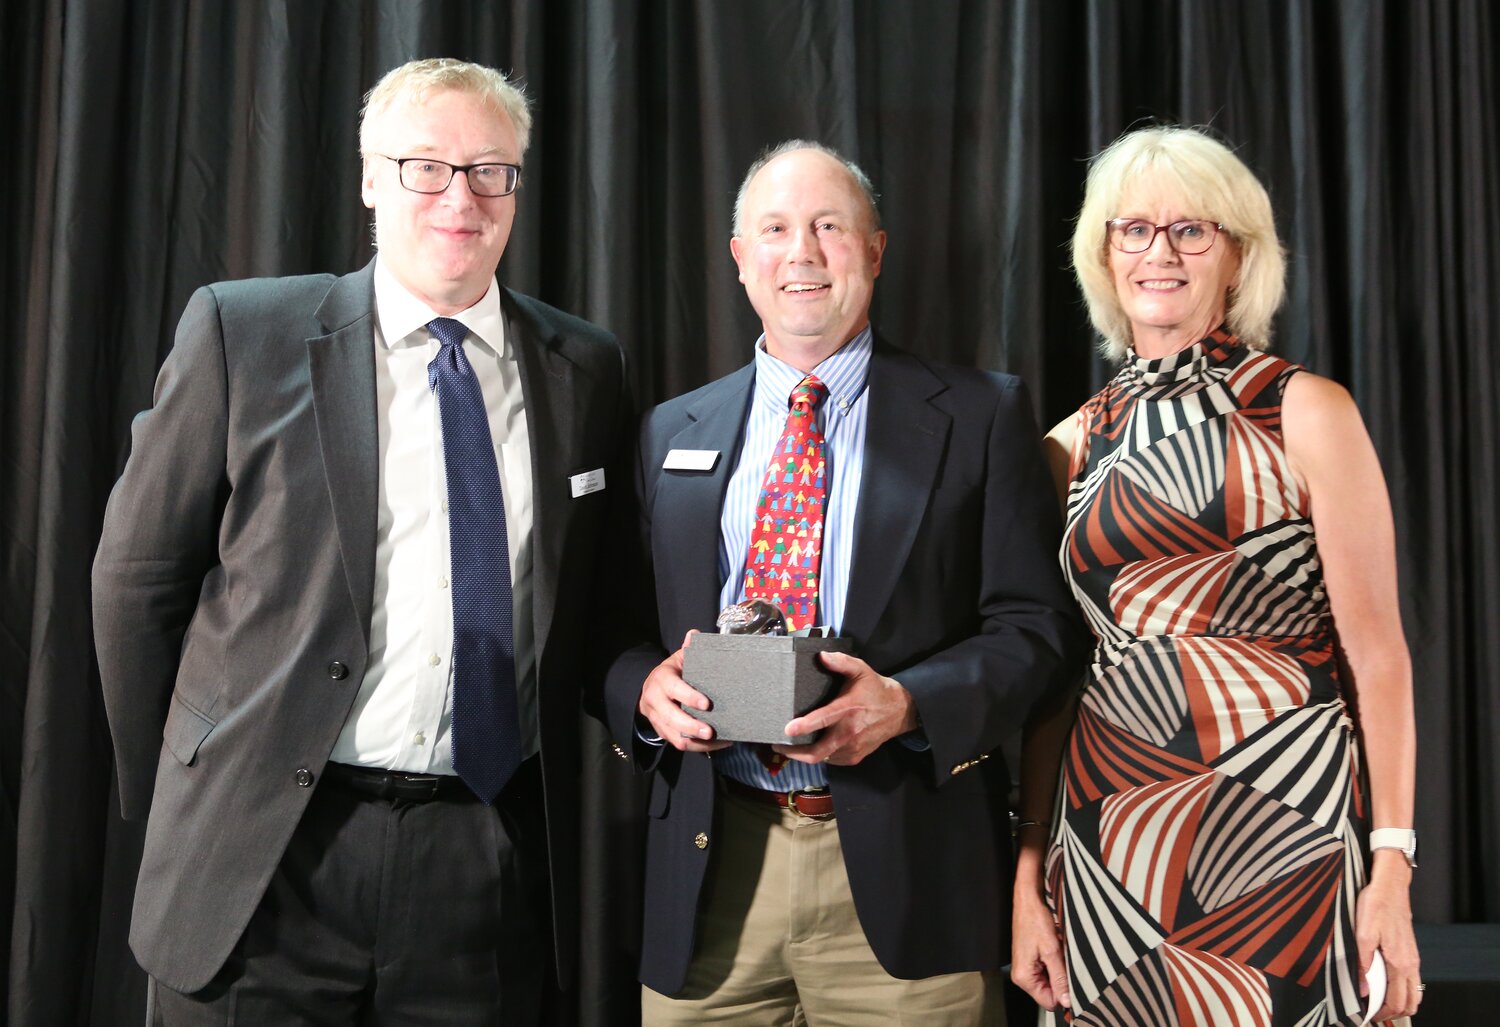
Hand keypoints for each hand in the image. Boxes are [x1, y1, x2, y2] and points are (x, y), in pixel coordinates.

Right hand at [637, 631, 730, 752]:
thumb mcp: (676, 659)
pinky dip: (699, 747)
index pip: (674, 690)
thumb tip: (694, 634)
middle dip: (692, 726)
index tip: (707, 704)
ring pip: (675, 736)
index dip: (689, 697)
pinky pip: (679, 744)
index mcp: (661, 680)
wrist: (648, 691)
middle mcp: (656, 702)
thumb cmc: (670, 674)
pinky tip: (718, 744)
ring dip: (697, 742)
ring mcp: (658, 720)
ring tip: (718, 741)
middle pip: (672, 718)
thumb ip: (687, 650)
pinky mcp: (664, 732)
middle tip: (710, 730)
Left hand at [773, 651, 917, 766]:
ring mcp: (852, 747)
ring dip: (805, 754)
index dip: (804, 726)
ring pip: (822, 757)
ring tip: (791, 746)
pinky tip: (813, 746)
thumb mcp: (861, 670)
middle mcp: (849, 732)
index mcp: (847, 709)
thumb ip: (841, 662)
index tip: (787, 729)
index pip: (823, 720)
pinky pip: (831, 760)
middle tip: (778, 745)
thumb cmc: (875, 690)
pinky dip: (820, 755)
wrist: (899, 711)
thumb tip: (821, 656)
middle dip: (794, 752)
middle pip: (817, 751)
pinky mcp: (854, 757)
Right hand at [1011, 891, 1070, 1011]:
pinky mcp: (1030, 961)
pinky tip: (1054, 948)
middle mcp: (1021, 976)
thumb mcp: (1052, 951)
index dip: (1063, 994)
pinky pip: (1047, 970)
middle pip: (1049, 992)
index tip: (1071, 979)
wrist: (1028, 902)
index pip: (1049, 1002)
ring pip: (1050, 981)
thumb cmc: (1035, 920)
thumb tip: (1067, 1001)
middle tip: (1062, 959)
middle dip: (1061, 978)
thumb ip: (1060, 978)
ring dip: (1058, 969)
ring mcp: (1025, 968)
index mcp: (1024, 977)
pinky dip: (1054, 962)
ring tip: (1057, 951)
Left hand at [1356, 856, 1421, 1021]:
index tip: (1369, 1016)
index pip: (1397, 1001)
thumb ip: (1363, 964)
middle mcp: (1410, 964)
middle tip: (1375, 1013)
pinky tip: (1388, 984)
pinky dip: (1404, 989)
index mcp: (1399, 963)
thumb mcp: (1362, 934)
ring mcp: (1413, 958)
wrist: (1390, 887)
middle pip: (1411, 1001)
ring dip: (1401, 1002)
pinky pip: (1413, 979)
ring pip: (1414, 991)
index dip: (1384, 1013)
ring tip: (1380, 1003)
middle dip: (1395, 1012)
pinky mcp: (1411, 951)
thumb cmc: (1376, 905)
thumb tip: (1364, 990)